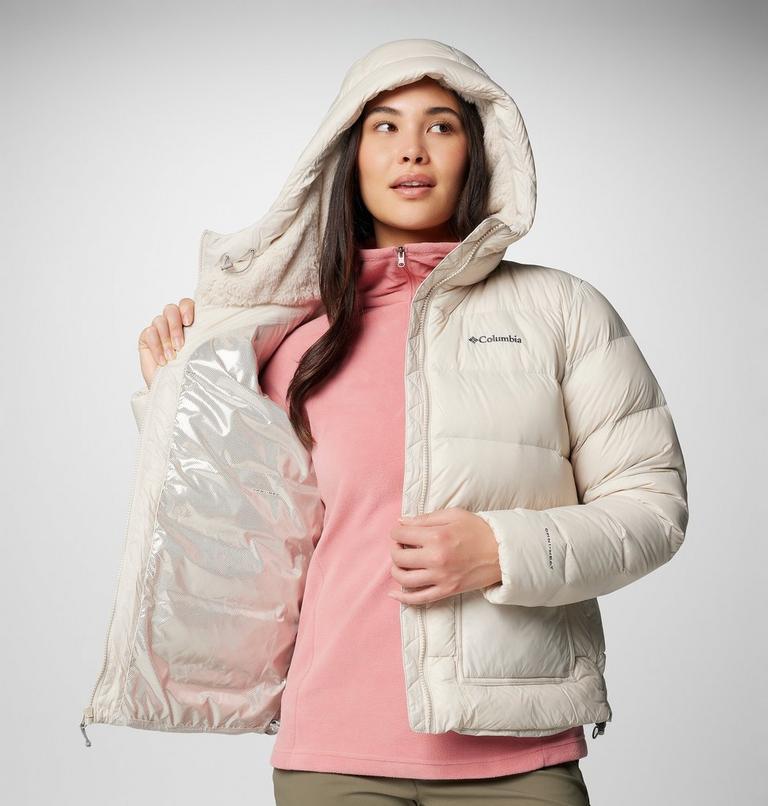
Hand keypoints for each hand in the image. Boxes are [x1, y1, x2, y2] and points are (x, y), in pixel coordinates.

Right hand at [138, 298, 195, 387]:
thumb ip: (204, 339)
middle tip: (180, 345)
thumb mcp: (200, 353)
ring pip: (159, 320)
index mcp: (189, 321)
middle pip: (170, 310)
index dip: (186, 309)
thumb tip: (220, 335)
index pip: (186, 304)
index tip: (189, 322)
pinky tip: (163, 360)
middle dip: (175, 327)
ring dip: (166, 339)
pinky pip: (149, 333)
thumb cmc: (189, 370)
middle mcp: (173, 321)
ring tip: (172, 357)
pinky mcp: (146, 337)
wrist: (173, 387)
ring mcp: (159, 328)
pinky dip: (156, 347)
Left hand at [387, 507, 501, 604]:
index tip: (401, 533)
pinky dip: (403, 597)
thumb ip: (425, 518)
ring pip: (404, 579)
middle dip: (395, 550)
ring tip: (401, 563)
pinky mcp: (446, 591)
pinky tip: (394, 593)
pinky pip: (418, 598)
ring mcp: (440, 577)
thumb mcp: (453, 515)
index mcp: (436, 536)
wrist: (502, 552)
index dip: (396, 533)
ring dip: (396, 570)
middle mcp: (436, 558)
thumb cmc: (478, 530)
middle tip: (401, 546)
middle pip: (399, 557)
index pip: (400, 536)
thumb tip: (401, 522)